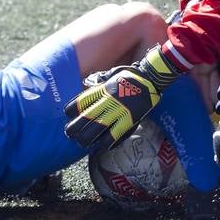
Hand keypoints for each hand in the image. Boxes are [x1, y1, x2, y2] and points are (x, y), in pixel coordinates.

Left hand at [64, 46, 181, 150]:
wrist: (151, 77)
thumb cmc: (131, 75)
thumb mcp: (112, 74)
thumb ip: (99, 80)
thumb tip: (88, 83)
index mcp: (102, 89)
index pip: (81, 101)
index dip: (71, 109)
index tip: (68, 114)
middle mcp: (107, 101)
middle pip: (85, 118)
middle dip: (74, 128)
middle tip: (69, 134)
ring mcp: (118, 111)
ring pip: (97, 129)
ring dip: (87, 138)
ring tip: (82, 143)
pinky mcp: (129, 119)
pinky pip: (115, 134)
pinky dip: (107, 141)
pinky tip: (103, 145)